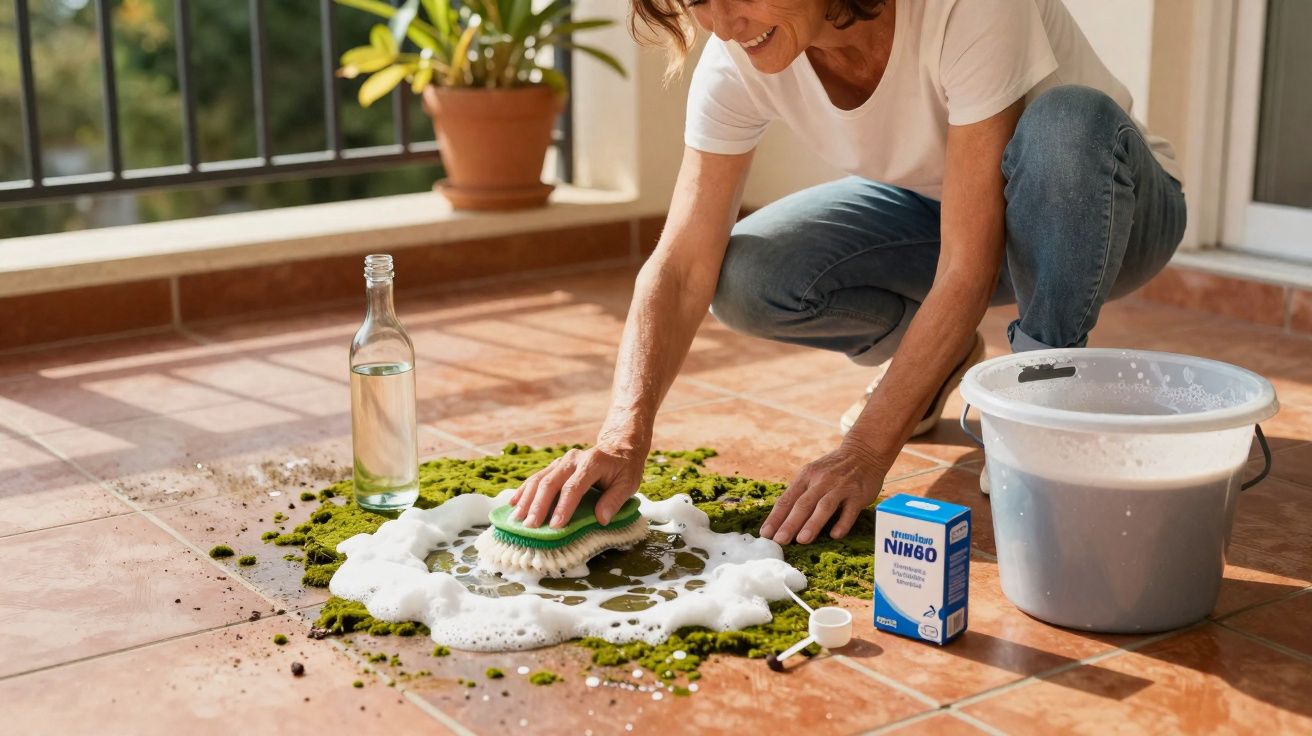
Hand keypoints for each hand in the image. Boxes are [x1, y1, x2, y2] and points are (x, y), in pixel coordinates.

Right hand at [509, 444, 647, 527]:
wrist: (618, 447)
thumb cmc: (625, 468)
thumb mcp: (629, 483)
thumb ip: (615, 500)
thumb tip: (601, 519)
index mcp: (592, 463)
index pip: (574, 487)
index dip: (564, 507)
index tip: (555, 526)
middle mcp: (573, 459)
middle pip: (551, 482)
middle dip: (539, 506)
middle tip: (530, 526)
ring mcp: (562, 461)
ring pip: (539, 479)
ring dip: (526, 499)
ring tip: (517, 518)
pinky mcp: (555, 465)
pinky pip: (536, 477)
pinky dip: (524, 491)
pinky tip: (513, 503)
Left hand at [759, 446, 886, 544]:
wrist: (864, 452)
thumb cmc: (832, 470)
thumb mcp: (812, 475)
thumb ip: (800, 495)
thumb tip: (781, 522)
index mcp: (806, 476)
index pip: (787, 499)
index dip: (775, 517)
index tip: (766, 534)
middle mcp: (822, 480)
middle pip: (803, 504)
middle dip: (790, 523)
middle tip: (779, 540)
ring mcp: (841, 487)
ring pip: (824, 506)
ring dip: (813, 523)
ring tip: (802, 540)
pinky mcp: (858, 494)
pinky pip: (850, 511)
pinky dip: (842, 523)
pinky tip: (835, 535)